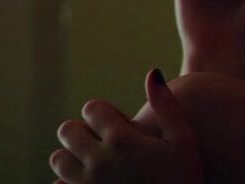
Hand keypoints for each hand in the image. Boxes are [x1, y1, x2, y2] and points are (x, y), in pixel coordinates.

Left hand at [49, 69, 202, 183]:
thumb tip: (152, 72)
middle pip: (68, 130)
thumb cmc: (185, 181)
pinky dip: (68, 183)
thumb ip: (168, 107)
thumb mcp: (185, 143)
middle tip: (102, 143)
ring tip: (94, 164)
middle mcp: (99, 161)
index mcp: (122, 140)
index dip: (104, 114)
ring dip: (71, 158)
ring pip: (58, 159)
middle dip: (82, 132)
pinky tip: (91, 183)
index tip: (118, 126)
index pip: (91, 108)